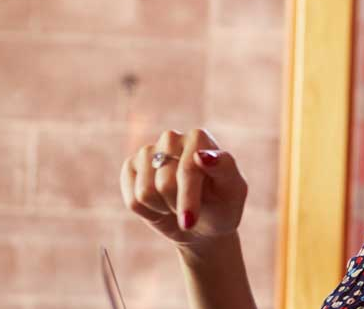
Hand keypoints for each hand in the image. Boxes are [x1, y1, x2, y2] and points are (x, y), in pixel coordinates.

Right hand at [120, 129, 248, 249]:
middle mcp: (171, 139)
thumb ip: (224, 168)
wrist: (202, 225)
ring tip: (175, 204)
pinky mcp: (131, 168)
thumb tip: (201, 155)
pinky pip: (132, 200)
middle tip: (190, 210)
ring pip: (145, 192)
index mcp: (198, 138)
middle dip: (177, 204)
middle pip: (164, 183)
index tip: (190, 220)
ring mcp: (148, 152)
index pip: (187, 169)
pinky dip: (148, 212)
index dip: (188, 199)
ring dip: (163, 208)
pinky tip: (160, 205)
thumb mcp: (233, 191)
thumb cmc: (222, 206)